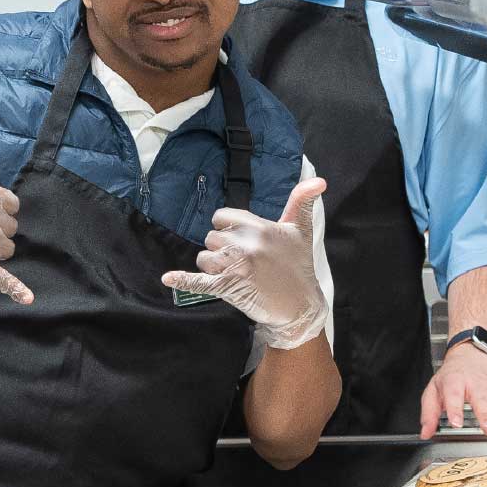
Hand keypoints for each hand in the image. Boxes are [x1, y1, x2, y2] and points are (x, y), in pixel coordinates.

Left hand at [161, 178, 326, 348]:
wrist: (300, 306)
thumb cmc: (299, 266)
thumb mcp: (301, 230)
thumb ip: (301, 201)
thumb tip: (317, 180)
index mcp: (259, 227)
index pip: (222, 216)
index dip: (226, 226)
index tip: (239, 237)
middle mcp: (245, 244)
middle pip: (211, 237)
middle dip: (221, 247)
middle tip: (241, 259)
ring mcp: (235, 267)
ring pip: (204, 257)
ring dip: (213, 265)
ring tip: (234, 273)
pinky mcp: (228, 288)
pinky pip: (199, 281)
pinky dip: (182, 280)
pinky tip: (169, 278)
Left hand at [419, 342, 486, 438]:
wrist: (470, 356)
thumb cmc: (451, 376)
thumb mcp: (434, 390)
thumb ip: (429, 413)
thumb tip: (425, 433)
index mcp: (454, 381)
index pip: (453, 395)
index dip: (454, 409)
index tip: (456, 423)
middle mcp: (473, 383)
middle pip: (480, 399)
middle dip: (485, 415)